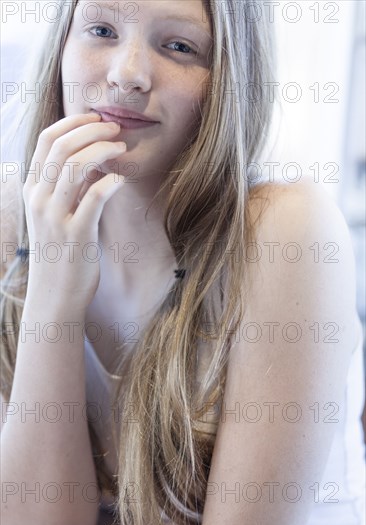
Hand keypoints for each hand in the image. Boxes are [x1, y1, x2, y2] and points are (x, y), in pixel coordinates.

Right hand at [22, 112, 125, 312]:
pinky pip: (94, 197)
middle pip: (61, 146)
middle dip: (91, 129)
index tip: (95, 118)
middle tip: (115, 128)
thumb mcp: (54, 215)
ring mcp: (55, 217)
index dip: (72, 122)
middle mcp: (38, 199)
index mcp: (32, 189)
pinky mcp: (76, 234)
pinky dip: (111, 181)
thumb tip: (92, 159)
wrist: (56, 295)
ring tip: (121, 147)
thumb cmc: (61, 253)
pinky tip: (121, 179)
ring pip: (75, 165)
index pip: (46, 140)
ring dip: (102, 149)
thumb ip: (67, 187)